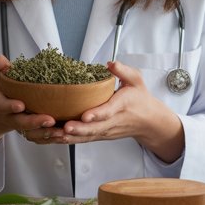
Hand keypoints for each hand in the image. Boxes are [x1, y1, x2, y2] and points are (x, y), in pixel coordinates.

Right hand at [0, 56, 57, 155]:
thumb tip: (1, 61)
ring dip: (46, 133)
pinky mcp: (31, 129)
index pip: (2, 106)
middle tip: (49, 120)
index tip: (21, 105)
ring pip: (32, 133)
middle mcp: (9, 117)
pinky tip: (64, 134)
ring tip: (61, 131)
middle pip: (20, 123)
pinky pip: (40, 137)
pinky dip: (51, 137)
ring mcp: (20, 125)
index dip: (10, 106)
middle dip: (34, 122)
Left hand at [51, 61, 184, 159]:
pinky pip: (85, 139)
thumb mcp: (136, 80)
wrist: (148, 121)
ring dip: (71, 137)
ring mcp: (106, 131)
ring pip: (88, 136)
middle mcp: (113, 121)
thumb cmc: (140, 99)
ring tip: (55, 135)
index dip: (97, 114)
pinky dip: (71, 140)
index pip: (109, 111)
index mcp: (122, 105)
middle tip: (65, 128)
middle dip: (79, 129)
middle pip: (95, 128)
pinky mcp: (100, 135)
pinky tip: (57, 138)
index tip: (85, 116)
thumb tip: (110, 64)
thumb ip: (123, 71)